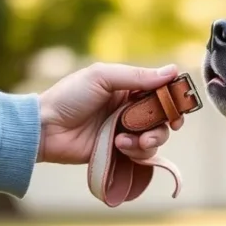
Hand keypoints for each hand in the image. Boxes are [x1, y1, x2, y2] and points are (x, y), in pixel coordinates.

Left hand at [36, 63, 184, 164]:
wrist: (46, 129)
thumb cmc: (70, 97)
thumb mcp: (102, 77)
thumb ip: (137, 76)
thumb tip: (172, 71)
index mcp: (127, 87)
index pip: (160, 90)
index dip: (173, 98)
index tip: (179, 105)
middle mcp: (130, 109)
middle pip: (163, 116)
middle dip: (167, 122)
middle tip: (171, 126)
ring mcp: (125, 131)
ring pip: (156, 137)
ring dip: (151, 139)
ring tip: (130, 140)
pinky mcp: (119, 151)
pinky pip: (142, 154)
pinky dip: (137, 152)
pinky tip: (120, 147)